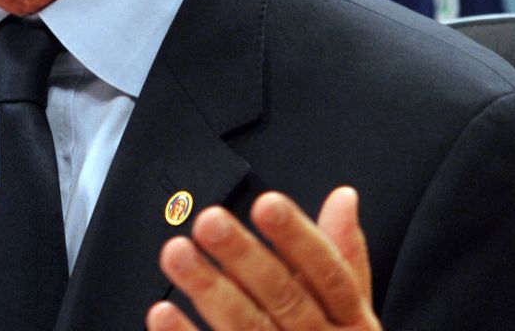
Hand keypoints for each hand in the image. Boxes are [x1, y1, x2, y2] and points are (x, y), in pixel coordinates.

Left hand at [147, 187, 379, 330]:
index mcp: (353, 323)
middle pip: (284, 299)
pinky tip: (160, 313)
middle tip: (208, 220)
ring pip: (247, 329)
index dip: (298, 238)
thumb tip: (344, 196)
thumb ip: (344, 256)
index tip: (267, 202)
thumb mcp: (354, 314)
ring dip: (209, 290)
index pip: (329, 274)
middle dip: (245, 259)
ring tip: (176, 252)